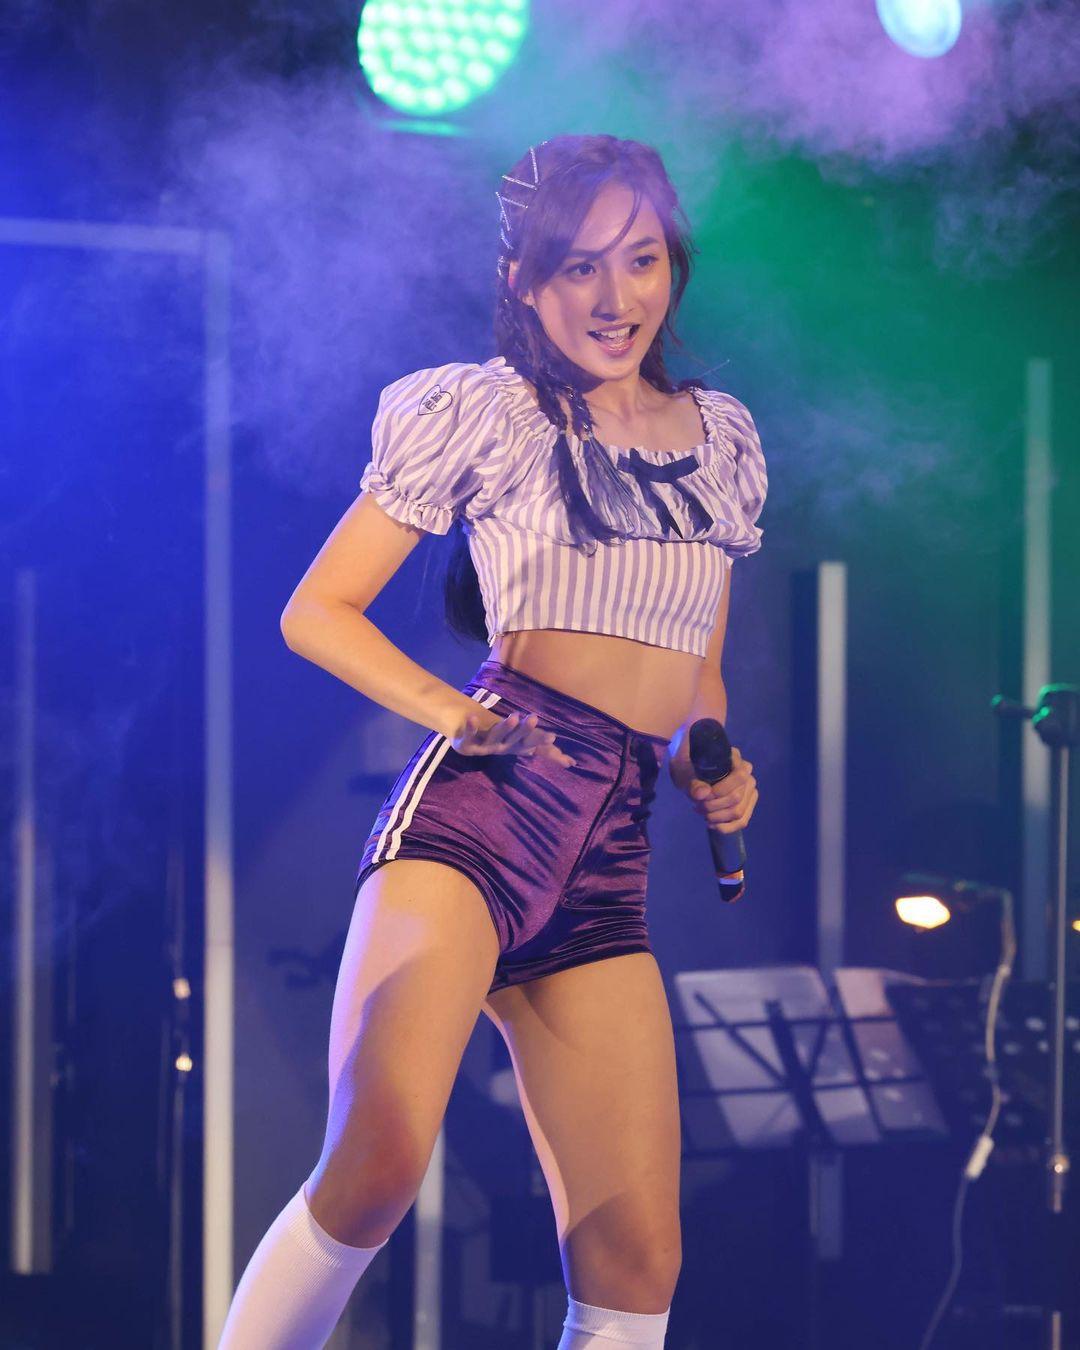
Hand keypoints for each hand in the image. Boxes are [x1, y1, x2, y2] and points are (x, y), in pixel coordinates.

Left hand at [451, 709, 577, 767]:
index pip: (529, 743)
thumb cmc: (501, 741)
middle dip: (524, 730)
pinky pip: (468, 736)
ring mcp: (483, 747)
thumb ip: (544, 750)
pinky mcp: (466, 745)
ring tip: (514, 716)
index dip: (539, 740)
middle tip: (534, 718)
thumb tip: (570, 763)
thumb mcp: (522, 745)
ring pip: (495, 737)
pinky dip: (470, 728)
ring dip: (504, 727)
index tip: (553, 735)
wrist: (467, 742)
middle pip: (514, 739)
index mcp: (514, 746)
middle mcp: (501, 747)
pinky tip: (472, 716)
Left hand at [686, 746, 756, 832]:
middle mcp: (746, 773)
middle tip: (697, 806)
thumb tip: (703, 794)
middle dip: (714, 806)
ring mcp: (749, 789)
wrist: (689, 773)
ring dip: (717, 817)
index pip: (739, 777)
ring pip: (739, 811)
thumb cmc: (687, 768)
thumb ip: (693, 782)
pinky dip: (726, 827)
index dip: (721, 790)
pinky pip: (742, 821)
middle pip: (737, 797)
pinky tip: (712, 824)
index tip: (702, 796)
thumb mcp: (684, 772)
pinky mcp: (747, 804)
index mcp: (734, 758)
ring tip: (703, 814)